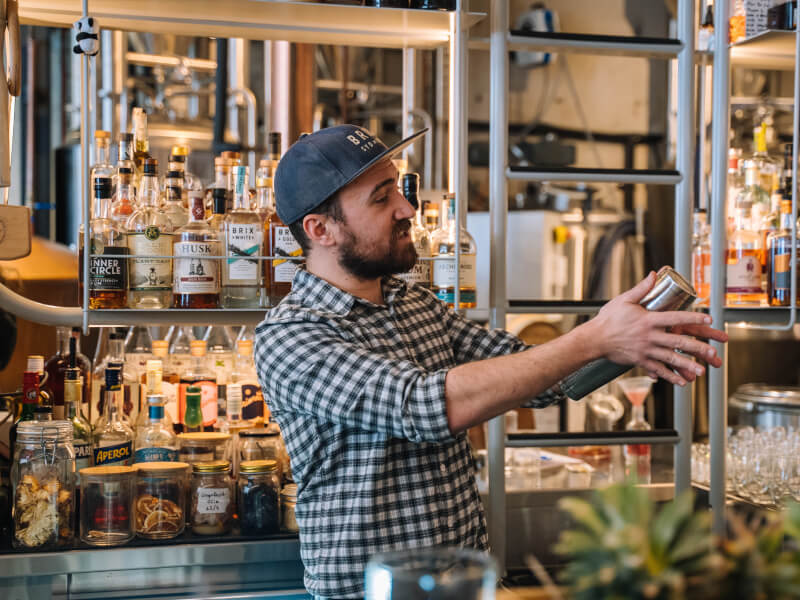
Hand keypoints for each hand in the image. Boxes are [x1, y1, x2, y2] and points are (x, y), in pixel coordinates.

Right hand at [590, 272, 725, 385]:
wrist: (594, 339)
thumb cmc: (608, 319)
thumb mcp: (624, 300)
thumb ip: (642, 288)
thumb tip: (654, 274)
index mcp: (648, 320)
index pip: (675, 318)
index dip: (693, 317)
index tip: (709, 318)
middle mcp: (649, 336)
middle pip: (678, 342)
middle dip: (697, 347)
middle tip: (713, 352)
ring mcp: (645, 350)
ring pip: (671, 358)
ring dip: (687, 365)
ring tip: (702, 371)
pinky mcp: (640, 361)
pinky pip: (658, 370)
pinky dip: (670, 376)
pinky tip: (682, 382)